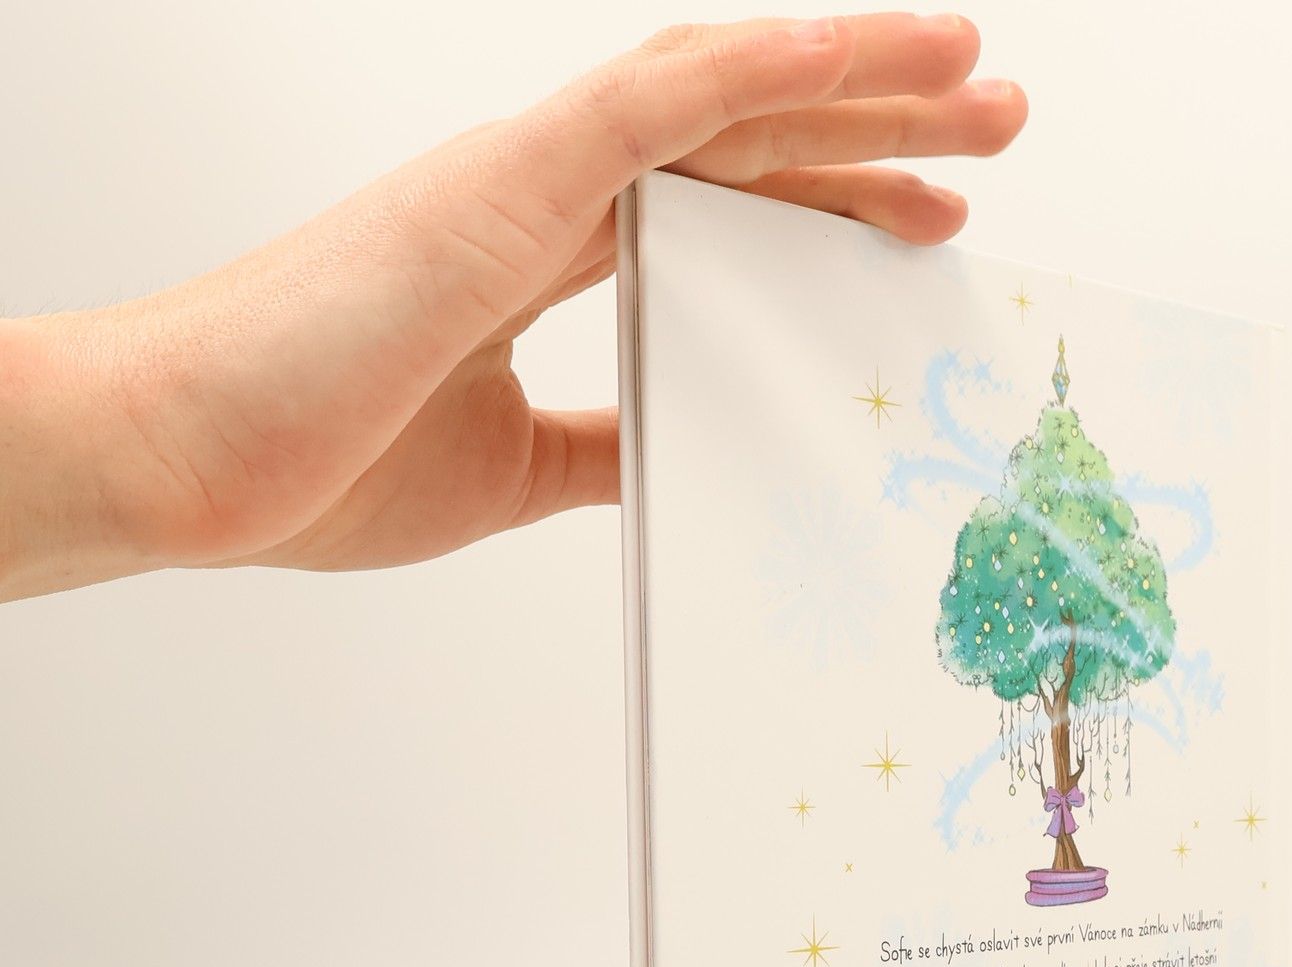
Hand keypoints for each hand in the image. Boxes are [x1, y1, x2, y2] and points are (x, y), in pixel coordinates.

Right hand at [0, 14, 1023, 599]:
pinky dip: (760, 69)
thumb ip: (594, 446)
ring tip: (973, 70)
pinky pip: (655, 99)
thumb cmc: (310, 462)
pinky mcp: (497, 185)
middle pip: (744, 135)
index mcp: (538, 252)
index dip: (827, 199)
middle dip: (877, 126)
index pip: (717, 203)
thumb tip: (671, 454)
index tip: (922, 222)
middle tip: (993, 125)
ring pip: (721, 93)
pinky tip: (855, 52)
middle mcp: (541, 193)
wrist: (177, 467)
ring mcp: (521, 178)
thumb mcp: (509, 470)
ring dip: (854, 75)